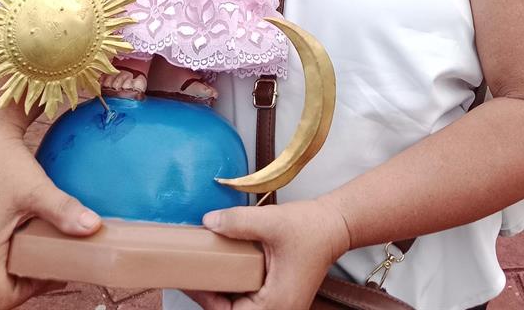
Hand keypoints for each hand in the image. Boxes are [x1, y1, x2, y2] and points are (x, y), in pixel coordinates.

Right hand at [0, 89, 100, 309]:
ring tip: (44, 243)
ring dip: (16, 265)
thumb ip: (63, 211)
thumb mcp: (36, 189)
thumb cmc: (3, 162)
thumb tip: (94, 226)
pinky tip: (26, 232)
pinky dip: (5, 252)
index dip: (32, 292)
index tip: (56, 268)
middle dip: (28, 278)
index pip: (3, 299)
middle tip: (56, 255)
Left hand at [185, 199, 349, 309]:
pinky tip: (223, 268)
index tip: (188, 278)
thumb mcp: (271, 222)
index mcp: (276, 304)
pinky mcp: (278, 296)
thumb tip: (208, 222)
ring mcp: (279, 306)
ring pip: (240, 308)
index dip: (205, 298)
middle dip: (211, 296)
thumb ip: (238, 222)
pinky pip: (249, 299)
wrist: (335, 224)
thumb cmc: (310, 227)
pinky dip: (234, 287)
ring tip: (202, 270)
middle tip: (191, 273)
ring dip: (221, 293)